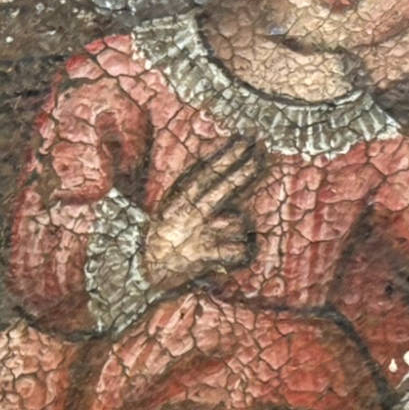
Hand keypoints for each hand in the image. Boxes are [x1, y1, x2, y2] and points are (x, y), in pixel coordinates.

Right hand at [141, 139, 263, 294]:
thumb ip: (190, 188)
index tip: (244, 140)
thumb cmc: (163, 235)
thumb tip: (215, 163)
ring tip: (236, 231)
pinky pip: (237, 251)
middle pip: (224, 186)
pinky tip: (247, 249)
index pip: (208, 171)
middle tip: (262, 150)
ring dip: (242, 224)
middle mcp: (191, 213)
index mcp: (181, 199)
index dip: (228, 154)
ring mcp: (200, 234)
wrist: (146, 270)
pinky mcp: (205, 256)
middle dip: (245, 167)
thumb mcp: (169, 206)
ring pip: (236, 221)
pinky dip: (245, 251)